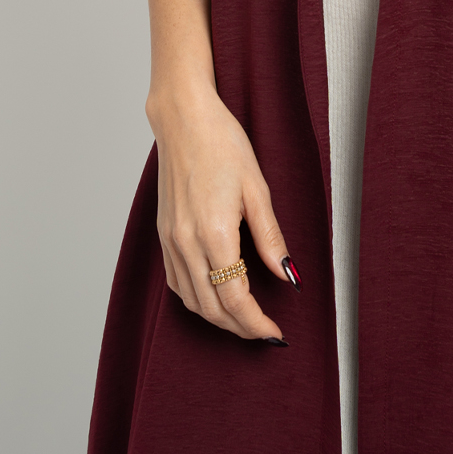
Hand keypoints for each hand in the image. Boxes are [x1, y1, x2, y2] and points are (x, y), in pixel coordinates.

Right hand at [148, 81, 296, 342]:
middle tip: (265, 333)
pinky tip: (213, 296)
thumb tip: (289, 276)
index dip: (256, 323)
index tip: (275, 334)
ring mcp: (170, 241)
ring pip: (191, 300)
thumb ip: (271, 238)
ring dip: (218, 318)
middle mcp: (186, 243)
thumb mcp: (257, 188)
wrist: (184, 119)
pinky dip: (196, 299)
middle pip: (211, 308)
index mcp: (213, 233)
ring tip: (244, 319)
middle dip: (240, 327)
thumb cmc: (223, 144)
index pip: (235, 299)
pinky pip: (176, 282)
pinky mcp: (163, 234)